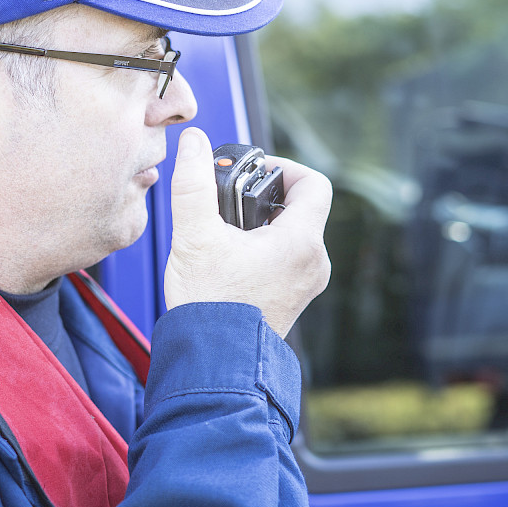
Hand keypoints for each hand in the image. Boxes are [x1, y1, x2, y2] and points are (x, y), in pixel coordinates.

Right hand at [163, 128, 331, 337]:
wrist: (214, 363)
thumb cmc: (209, 306)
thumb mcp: (194, 236)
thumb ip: (193, 184)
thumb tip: (194, 143)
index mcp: (301, 242)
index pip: (314, 183)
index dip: (284, 168)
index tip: (253, 173)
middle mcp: (313, 263)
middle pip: (301, 208)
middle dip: (265, 197)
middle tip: (231, 202)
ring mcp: (306, 285)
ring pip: (293, 236)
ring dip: (263, 225)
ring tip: (226, 233)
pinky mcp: (292, 300)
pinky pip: (286, 261)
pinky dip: (264, 250)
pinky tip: (230, 259)